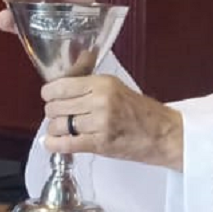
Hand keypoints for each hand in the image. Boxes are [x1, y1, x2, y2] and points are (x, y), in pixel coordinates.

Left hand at [39, 75, 183, 170]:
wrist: (163, 134)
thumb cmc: (142, 112)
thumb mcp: (116, 87)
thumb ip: (90, 79)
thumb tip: (73, 67)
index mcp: (103, 83)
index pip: (61, 86)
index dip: (49, 93)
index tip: (51, 97)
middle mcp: (99, 101)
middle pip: (56, 106)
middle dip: (53, 112)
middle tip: (59, 115)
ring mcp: (99, 123)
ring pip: (58, 125)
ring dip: (55, 129)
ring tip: (61, 130)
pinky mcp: (100, 144)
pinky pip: (66, 144)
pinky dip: (54, 145)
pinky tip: (52, 143)